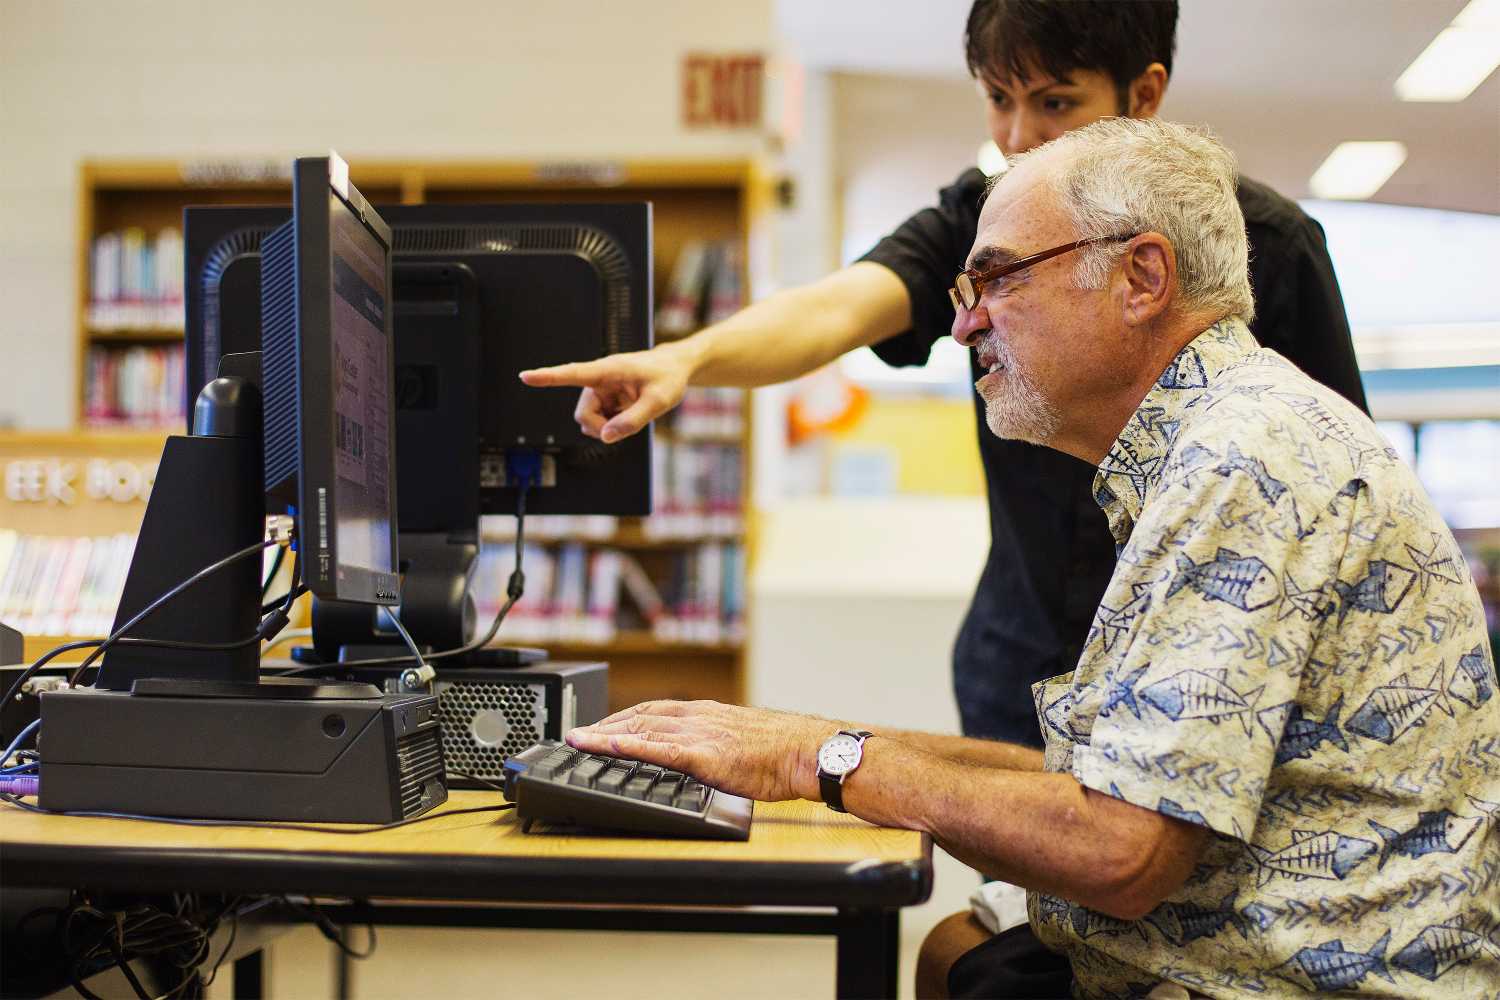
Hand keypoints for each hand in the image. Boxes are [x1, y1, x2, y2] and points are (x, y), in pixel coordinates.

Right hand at [518, 341, 698, 443]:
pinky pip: (600, 421)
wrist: (675, 369)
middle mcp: (599, 379)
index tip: (525, 376)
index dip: (548, 377)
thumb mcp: (658, 402)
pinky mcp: (605, 399)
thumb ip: (633, 421)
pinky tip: (629, 413)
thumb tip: (605, 437)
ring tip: (632, 414)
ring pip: (590, 420)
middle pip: (583, 414)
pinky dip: (613, 424)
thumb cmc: (668, 378)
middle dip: (600, 428)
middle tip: (625, 428)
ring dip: (608, 426)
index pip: (573, 373)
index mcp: (608, 370)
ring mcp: (601, 390)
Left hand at [565, 700, 845, 801]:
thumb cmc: (783, 751)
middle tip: (578, 734)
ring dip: (605, 734)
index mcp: (707, 713)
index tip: (601, 726)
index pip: (654, 710)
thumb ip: (718, 742)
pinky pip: (657, 748)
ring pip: (641, 728)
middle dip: (605, 724)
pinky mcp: (702, 755)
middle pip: (640, 716)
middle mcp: (697, 717)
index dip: (623, 717)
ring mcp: (698, 734)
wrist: (805, 751)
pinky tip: (607, 746)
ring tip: (579, 740)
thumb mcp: (742, 738)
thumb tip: (708, 755)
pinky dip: (628, 745)